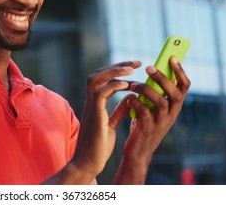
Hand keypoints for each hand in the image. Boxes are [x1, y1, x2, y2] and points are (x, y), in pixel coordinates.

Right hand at [71, 61, 141, 181]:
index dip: (117, 71)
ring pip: (95, 79)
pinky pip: (100, 93)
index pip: (102, 79)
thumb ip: (118, 111)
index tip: (134, 67)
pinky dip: (113, 86)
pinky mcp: (94, 114)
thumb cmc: (99, 146)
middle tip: (136, 63)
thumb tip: (130, 99)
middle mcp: (90, 101)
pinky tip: (127, 86)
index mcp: (94, 103)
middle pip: (97, 74)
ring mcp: (90, 107)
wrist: (89, 163)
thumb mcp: (111, 125)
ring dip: (114, 71)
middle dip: (117, 65)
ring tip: (132, 69)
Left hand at [114, 56, 190, 183]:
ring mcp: (162, 122)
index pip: (184, 86)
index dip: (180, 71)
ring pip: (160, 101)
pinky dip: (136, 103)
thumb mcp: (152, 107)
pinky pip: (144, 112)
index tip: (171, 57)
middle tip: (149, 68)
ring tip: (133, 85)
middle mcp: (172, 113)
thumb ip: (155, 93)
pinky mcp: (149, 129)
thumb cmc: (143, 124)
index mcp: (174, 106)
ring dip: (146, 90)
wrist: (137, 151)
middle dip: (163, 78)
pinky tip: (128, 99)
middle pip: (175, 92)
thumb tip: (153, 71)